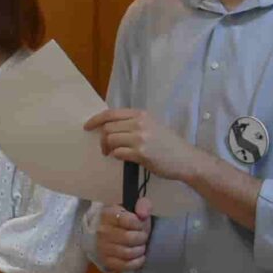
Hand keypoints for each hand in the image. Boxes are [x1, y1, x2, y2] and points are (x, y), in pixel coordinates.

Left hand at [83, 109, 204, 183]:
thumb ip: (133, 124)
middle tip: (105, 148)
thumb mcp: (152, 126)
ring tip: (111, 154)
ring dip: (107, 148)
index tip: (87, 127)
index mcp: (141, 114)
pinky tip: (121, 158)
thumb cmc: (168, 144)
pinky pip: (118, 153)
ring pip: (110, 140)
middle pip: (108, 128)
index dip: (96, 120)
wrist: (185, 159)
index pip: (111, 113)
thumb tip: (110, 128)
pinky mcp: (141, 153)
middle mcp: (140, 123)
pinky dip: (115, 156)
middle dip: (102, 139)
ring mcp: (140, 138)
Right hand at [92, 200, 153, 272]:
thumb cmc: (122, 220)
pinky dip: (136, 262)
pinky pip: (125, 265)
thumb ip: (143, 205)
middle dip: (141, 238)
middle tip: (143, 237)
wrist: (104, 232)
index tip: (140, 225)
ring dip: (140, 250)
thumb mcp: (133, 207)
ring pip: (128, 253)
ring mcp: (102, 248)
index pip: (128, 220)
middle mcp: (102, 231)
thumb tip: (143, 214)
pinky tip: (140, 257)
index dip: (139, 224)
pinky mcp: (106, 261)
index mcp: (108, 214)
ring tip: (141, 246)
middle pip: (129, 238)